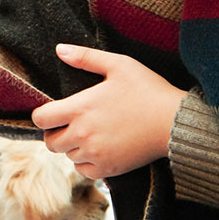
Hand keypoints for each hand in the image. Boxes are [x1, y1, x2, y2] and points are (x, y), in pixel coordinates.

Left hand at [31, 44, 186, 178]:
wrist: (177, 123)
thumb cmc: (148, 90)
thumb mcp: (118, 65)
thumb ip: (85, 57)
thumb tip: (59, 49)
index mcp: (80, 109)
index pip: (41, 119)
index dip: (43, 115)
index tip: (54, 112)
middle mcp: (83, 134)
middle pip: (49, 142)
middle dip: (55, 133)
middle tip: (69, 124)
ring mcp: (95, 154)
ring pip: (67, 156)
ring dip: (72, 147)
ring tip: (89, 134)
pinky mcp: (109, 169)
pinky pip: (83, 170)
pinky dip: (85, 162)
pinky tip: (98, 149)